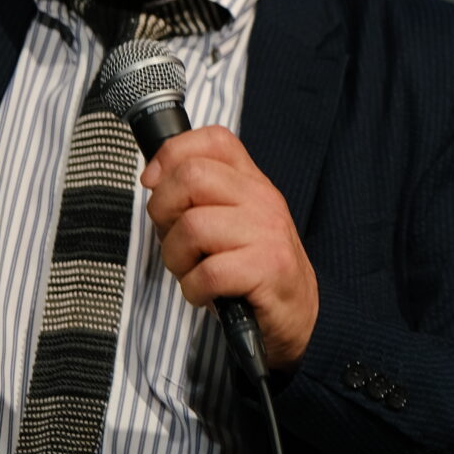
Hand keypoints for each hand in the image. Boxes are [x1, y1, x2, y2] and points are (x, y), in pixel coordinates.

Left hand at [143, 126, 319, 371]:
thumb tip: (153, 180)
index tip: (156, 184)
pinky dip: (194, 289)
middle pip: (192, 176)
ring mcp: (266, 232)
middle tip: (173, 238)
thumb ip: (197, 198)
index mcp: (251, 182)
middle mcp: (262, 199)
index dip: (172, 155)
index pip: (214, 139)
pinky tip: (205, 294)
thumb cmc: (252, 270)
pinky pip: (208, 272)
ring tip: (191, 272)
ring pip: (192, 226)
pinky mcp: (267, 268)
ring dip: (176, 258)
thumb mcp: (229, 223)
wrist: (300, 313)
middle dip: (163, 210)